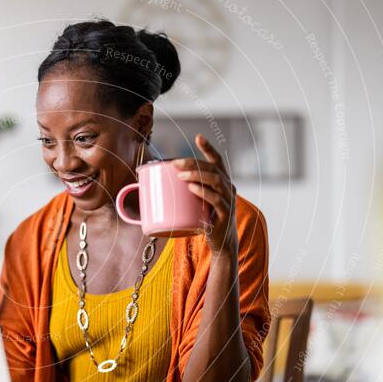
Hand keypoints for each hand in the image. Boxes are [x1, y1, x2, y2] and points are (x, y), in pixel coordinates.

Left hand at [171, 134, 237, 254]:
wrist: (221, 245)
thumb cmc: (206, 222)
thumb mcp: (197, 204)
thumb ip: (185, 194)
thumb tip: (153, 187)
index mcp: (223, 182)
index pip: (217, 161)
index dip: (208, 148)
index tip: (198, 136)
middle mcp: (229, 188)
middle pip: (213, 169)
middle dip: (193, 163)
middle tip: (175, 163)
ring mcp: (229, 201)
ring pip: (216, 181)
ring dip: (197, 176)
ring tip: (181, 176)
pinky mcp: (225, 215)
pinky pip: (216, 200)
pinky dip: (204, 193)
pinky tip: (192, 188)